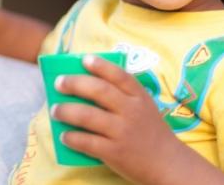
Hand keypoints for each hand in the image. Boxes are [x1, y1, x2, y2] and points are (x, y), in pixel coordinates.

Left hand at [52, 55, 223, 184]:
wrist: (168, 164)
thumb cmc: (150, 131)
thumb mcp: (144, 107)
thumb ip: (123, 96)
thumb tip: (85, 85)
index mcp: (139, 97)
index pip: (119, 75)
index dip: (100, 65)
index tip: (84, 59)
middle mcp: (131, 111)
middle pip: (98, 91)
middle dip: (74, 84)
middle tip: (59, 83)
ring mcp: (122, 132)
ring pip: (87, 116)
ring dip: (66, 111)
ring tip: (55, 110)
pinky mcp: (115, 152)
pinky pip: (87, 142)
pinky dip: (72, 138)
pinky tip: (64, 135)